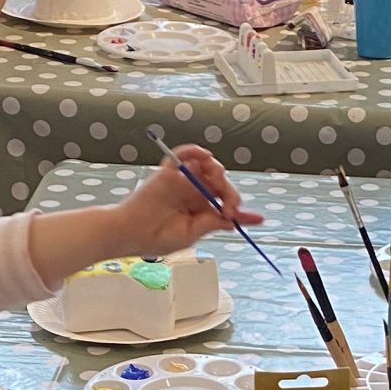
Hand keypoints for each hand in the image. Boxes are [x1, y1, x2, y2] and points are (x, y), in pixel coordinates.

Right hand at [122, 144, 260, 253]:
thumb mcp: (191, 234)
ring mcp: (182, 182)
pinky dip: (195, 151)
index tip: (259, 219)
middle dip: (230, 194)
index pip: (225, 206)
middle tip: (230, 208)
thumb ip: (211, 223)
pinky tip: (204, 157)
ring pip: (207, 167)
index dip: (242, 212)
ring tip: (218, 183)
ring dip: (218, 171)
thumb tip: (233, 221)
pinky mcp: (169, 171)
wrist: (132, 233)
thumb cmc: (157, 238)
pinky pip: (184, 155)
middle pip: (220, 185)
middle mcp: (194, 194)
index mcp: (200, 211)